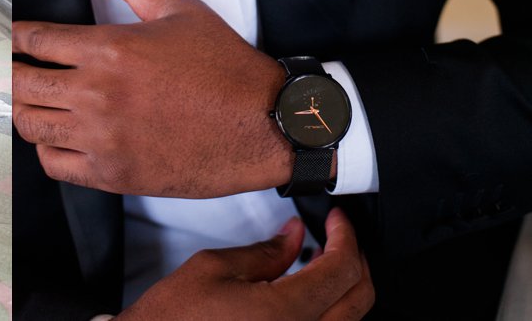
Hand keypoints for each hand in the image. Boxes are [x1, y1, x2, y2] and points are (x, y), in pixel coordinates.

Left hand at [12, 0, 291, 197]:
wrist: (264, 124)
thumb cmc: (227, 71)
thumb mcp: (179, 10)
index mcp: (110, 50)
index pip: (35, 40)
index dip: (13, 37)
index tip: (9, 38)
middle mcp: (98, 94)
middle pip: (21, 84)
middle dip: (8, 74)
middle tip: (7, 70)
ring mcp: (102, 138)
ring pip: (31, 125)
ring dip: (23, 110)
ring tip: (28, 100)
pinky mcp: (113, 173)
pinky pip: (55, 164)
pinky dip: (46, 149)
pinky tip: (56, 136)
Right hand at [116, 211, 373, 320]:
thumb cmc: (173, 319)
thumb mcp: (215, 268)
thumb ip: (265, 251)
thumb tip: (295, 236)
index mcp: (287, 313)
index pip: (342, 269)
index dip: (345, 237)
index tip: (337, 221)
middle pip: (359, 299)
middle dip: (354, 260)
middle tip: (337, 236)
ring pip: (348, 320)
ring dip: (343, 287)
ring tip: (320, 261)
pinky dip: (327, 310)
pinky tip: (305, 292)